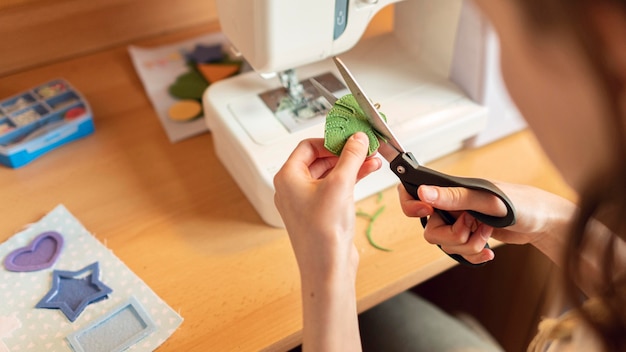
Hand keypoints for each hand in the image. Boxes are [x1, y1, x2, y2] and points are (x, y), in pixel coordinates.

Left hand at [274, 133, 381, 278]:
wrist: (327, 267)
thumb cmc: (323, 232)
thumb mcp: (340, 184)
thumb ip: (351, 157)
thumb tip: (357, 139)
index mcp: (288, 178)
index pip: (308, 146)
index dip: (331, 140)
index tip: (351, 137)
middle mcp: (293, 188)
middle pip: (320, 159)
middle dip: (345, 153)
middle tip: (365, 147)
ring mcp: (306, 202)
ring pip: (330, 174)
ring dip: (351, 165)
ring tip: (372, 160)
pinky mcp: (320, 213)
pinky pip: (334, 188)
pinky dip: (350, 180)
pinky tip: (367, 173)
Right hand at [398, 182, 575, 263]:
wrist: (545, 223)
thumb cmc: (521, 203)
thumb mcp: (487, 199)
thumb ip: (454, 196)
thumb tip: (423, 192)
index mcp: (450, 189)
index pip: (413, 192)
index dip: (411, 206)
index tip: (427, 212)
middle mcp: (451, 205)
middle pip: (430, 230)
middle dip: (452, 235)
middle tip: (472, 225)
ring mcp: (459, 221)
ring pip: (445, 244)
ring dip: (467, 245)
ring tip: (487, 234)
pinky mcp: (469, 235)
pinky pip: (459, 253)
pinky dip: (473, 255)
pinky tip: (489, 250)